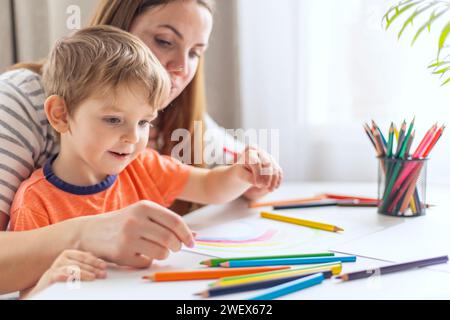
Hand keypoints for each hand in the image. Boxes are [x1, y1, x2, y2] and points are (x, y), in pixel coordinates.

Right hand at [23, 250, 106, 298]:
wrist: (43, 288)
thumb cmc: (62, 277)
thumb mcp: (74, 268)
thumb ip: (84, 263)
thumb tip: (101, 262)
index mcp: (68, 255)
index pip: (84, 256)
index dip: (95, 260)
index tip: (104, 266)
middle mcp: (61, 260)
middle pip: (80, 263)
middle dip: (93, 268)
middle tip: (102, 274)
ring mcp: (55, 268)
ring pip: (71, 269)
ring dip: (83, 273)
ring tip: (93, 277)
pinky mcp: (49, 278)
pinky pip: (58, 276)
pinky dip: (65, 276)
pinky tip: (72, 278)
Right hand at [79, 200, 194, 268]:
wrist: (90, 232)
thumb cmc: (123, 222)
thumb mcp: (142, 214)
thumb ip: (166, 222)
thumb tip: (193, 235)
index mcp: (144, 206)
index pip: (175, 221)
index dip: (186, 234)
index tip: (191, 242)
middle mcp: (135, 220)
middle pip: (170, 238)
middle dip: (177, 246)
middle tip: (175, 248)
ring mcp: (127, 237)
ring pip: (161, 252)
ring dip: (164, 254)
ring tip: (157, 250)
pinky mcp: (121, 254)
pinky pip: (146, 262)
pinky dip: (148, 261)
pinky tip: (140, 254)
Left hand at [236, 146, 282, 195]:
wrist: (245, 169)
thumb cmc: (242, 171)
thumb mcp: (241, 174)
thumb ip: (248, 177)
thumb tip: (259, 183)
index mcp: (250, 151)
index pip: (256, 162)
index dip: (258, 174)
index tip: (257, 184)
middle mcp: (261, 152)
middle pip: (268, 163)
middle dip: (267, 176)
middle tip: (264, 186)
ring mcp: (269, 157)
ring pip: (275, 168)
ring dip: (274, 180)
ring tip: (270, 190)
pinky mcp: (274, 163)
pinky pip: (279, 172)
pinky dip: (278, 180)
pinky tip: (275, 187)